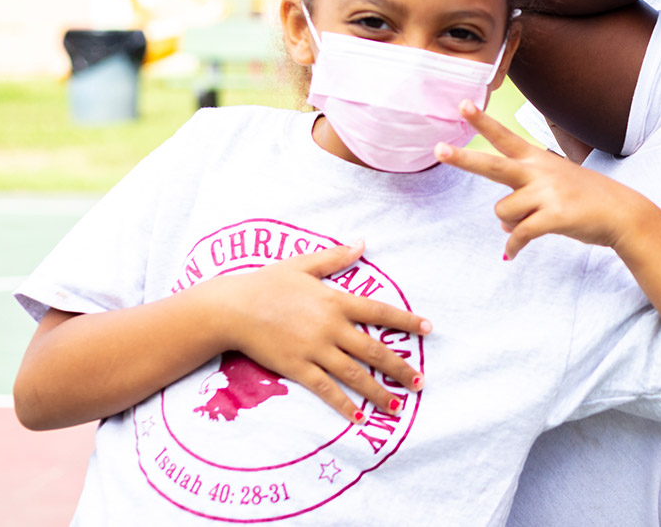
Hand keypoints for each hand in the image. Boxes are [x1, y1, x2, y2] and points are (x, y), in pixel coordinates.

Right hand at [192, 240, 429, 423]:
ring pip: (355, 375)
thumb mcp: (303, 264)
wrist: (232, 307)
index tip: (428, 328)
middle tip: (420, 382)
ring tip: (399, 407)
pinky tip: (359, 418)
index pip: (380, 312)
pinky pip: (326, 389)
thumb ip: (335, 257)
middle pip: (374, 350)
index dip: (405, 321)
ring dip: (379, 393)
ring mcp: (315, 350)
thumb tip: (362, 242)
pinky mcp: (297, 368)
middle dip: (399, 368)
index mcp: (336, 301)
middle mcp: (331, 327)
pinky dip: (344, 405)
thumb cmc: (266, 282)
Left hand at [437, 100, 656, 259]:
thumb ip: (524, 198)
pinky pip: (519, 235)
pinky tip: (513, 254)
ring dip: (510, 224)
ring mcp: (547, 193)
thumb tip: (504, 225)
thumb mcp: (556, 185)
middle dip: (464, 158)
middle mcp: (539, 172)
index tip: (463, 104)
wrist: (622, 213)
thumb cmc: (587, 198)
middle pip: (493, 166)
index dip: (483, 122)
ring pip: (503, 212)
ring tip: (531, 224)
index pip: (505, 138)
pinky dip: (514, 246)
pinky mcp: (554, 216)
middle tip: (439, 149)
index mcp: (538, 160)